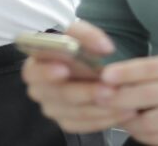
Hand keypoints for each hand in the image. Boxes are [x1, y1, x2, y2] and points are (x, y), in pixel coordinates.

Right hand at [22, 20, 137, 133]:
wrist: (82, 64)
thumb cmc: (74, 45)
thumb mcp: (76, 32)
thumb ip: (87, 35)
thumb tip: (104, 47)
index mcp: (34, 65)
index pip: (33, 72)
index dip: (46, 72)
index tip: (64, 70)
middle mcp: (39, 90)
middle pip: (61, 94)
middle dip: (86, 92)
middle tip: (109, 89)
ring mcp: (52, 109)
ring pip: (76, 112)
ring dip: (101, 108)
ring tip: (124, 101)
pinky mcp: (66, 122)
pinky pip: (85, 126)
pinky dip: (104, 120)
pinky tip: (121, 112)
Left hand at [99, 53, 157, 144]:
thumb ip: (154, 71)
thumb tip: (116, 78)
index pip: (150, 67)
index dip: (125, 72)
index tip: (104, 76)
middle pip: (145, 97)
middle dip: (118, 98)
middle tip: (99, 96)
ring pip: (149, 124)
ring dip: (127, 120)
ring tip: (115, 113)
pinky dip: (142, 135)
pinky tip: (135, 127)